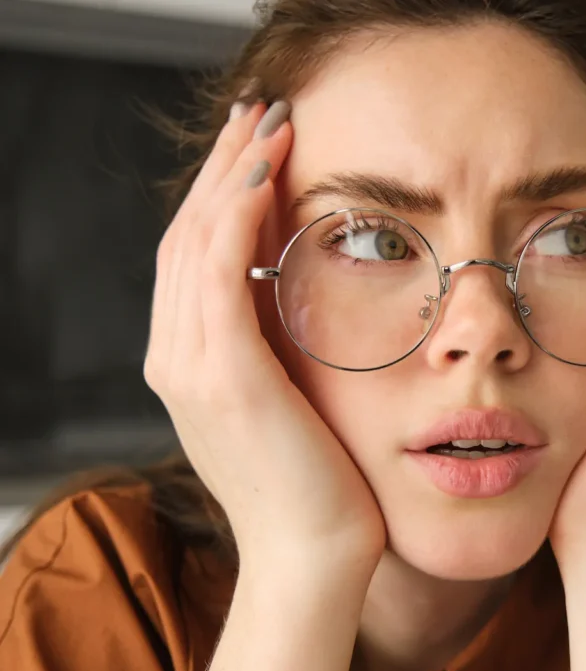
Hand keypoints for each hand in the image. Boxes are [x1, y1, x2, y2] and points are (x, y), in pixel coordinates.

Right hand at [143, 101, 384, 567]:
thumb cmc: (323, 483)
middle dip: (221, 168)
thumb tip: (299, 297)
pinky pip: (217, 273)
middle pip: (186, 236)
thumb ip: (278, 350)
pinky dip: (236, 218)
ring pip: (195, 242)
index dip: (220, 194)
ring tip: (268, 126)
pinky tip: (265, 178)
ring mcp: (190, 365)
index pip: (195, 257)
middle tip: (258, 115)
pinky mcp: (222, 374)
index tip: (259, 150)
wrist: (316, 555)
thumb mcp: (292, 402)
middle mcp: (177, 358)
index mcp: (193, 364)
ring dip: (230, 175)